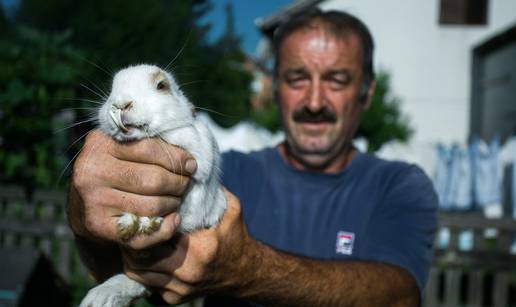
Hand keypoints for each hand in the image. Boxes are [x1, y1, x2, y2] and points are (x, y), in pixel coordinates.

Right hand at [69, 129, 196, 249]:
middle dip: (178, 183)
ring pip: (152, 206)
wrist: (83, 200)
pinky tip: (174, 219)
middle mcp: (92, 172)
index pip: (151, 150)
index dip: (177, 159)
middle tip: (185, 184)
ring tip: (177, 199)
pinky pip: (142, 233)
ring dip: (173, 204)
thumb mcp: (125, 146)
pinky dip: (165, 229)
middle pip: (154, 180)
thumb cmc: (114, 167)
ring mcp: (94, 201)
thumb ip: (152, 144)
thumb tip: (190, 162)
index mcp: (101, 144)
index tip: (192, 165)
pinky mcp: (98, 226)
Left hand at [122, 189, 253, 303]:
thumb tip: (194, 171)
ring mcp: (179, 289)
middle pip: (140, 258)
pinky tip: (148, 255)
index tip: (144, 211)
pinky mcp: (174, 299)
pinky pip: (147, 284)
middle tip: (133, 225)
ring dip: (133, 256)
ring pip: (138, 274)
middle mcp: (187, 273)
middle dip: (133, 241)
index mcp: (199, 249)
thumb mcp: (232, 209)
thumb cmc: (237, 238)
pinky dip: (143, 270)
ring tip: (136, 239)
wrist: (247, 272)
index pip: (158, 235)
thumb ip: (213, 191)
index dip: (147, 223)